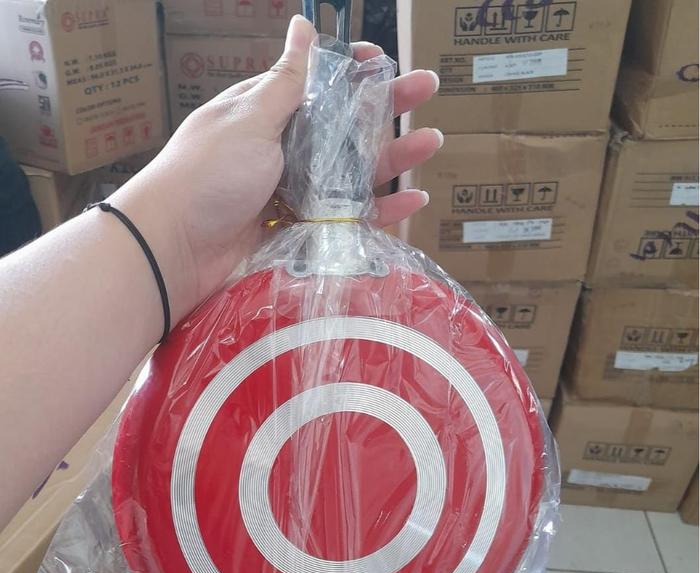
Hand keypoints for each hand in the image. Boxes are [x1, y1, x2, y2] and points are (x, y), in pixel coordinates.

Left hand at [111, 15, 441, 324]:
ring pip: (353, 172)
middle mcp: (285, 149)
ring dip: (393, 157)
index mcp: (269, 112)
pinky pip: (349, 217)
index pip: (318, 82)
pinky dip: (381, 211)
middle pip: (345, 125)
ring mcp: (296, 191)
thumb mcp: (250, 118)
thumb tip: (302, 26)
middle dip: (386, 105)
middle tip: (427, 87)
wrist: (177, 249)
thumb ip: (286, 81)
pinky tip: (413, 200)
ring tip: (432, 141)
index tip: (382, 58)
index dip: (351, 68)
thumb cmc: (209, 173)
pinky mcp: (303, 230)